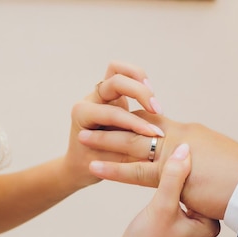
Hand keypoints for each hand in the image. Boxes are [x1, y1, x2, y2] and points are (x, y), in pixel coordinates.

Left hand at [66, 62, 164, 188]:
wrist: (80, 164)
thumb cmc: (90, 166)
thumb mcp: (107, 163)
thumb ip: (126, 152)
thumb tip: (153, 148)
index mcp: (82, 114)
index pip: (112, 112)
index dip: (135, 123)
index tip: (154, 134)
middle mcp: (90, 100)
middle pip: (114, 80)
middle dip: (139, 93)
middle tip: (157, 111)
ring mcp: (100, 94)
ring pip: (117, 69)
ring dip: (139, 79)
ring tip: (154, 98)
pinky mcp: (112, 94)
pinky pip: (125, 76)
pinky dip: (139, 81)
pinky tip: (151, 99)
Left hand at [79, 111, 237, 219]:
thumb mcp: (221, 165)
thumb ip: (202, 160)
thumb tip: (196, 160)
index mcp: (193, 135)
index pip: (158, 123)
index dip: (137, 119)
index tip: (118, 115)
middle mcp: (183, 138)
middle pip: (141, 127)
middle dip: (114, 124)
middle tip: (92, 118)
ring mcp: (177, 155)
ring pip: (133, 146)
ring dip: (106, 141)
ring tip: (82, 137)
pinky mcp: (172, 176)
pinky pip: (136, 172)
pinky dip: (113, 168)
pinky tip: (93, 166)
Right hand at [116, 144, 219, 236]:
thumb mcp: (161, 205)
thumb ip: (174, 176)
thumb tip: (185, 149)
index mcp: (210, 226)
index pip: (207, 188)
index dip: (196, 166)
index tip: (187, 145)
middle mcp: (206, 231)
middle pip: (197, 193)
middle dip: (187, 174)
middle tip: (178, 149)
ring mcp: (192, 233)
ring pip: (186, 197)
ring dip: (176, 182)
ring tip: (168, 161)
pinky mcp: (178, 232)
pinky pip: (178, 205)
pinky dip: (171, 193)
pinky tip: (161, 180)